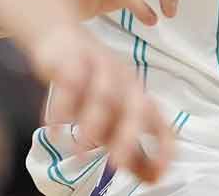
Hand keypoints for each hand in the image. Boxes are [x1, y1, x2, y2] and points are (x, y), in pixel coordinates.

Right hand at [30, 26, 174, 182]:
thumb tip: (154, 180)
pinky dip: (62, 106)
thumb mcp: (114, 118)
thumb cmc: (93, 85)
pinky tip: (55, 127)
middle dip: (128, 138)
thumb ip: (133, 151)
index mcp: (139, 97)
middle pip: (135, 108)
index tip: (160, 173)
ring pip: (102, 96)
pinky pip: (70, 82)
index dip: (163, 147)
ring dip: (92, 126)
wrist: (62, 38)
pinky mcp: (72, 61)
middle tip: (117, 165)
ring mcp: (100, 68)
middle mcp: (125, 82)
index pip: (160, 122)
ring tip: (80, 154)